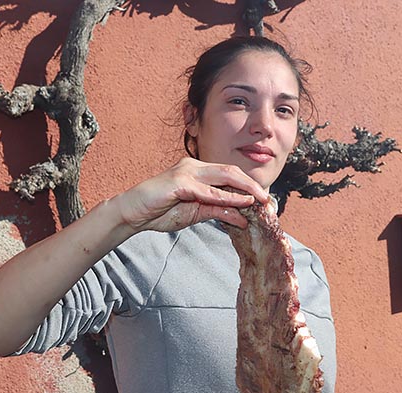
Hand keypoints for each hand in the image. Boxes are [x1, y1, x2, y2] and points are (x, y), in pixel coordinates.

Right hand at [114, 158, 268, 232]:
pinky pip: (208, 191)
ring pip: (223, 177)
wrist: (133, 213)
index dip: (249, 186)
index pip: (230, 175)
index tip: (264, 200)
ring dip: (245, 189)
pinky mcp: (180, 183)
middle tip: (268, 200)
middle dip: (253, 186)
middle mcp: (195, 166)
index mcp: (198, 171)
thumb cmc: (160, 210)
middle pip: (231, 171)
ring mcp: (187, 172)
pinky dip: (227, 197)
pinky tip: (240, 203)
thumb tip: (243, 217)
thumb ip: (218, 211)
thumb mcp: (196, 213)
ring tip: (260, 201)